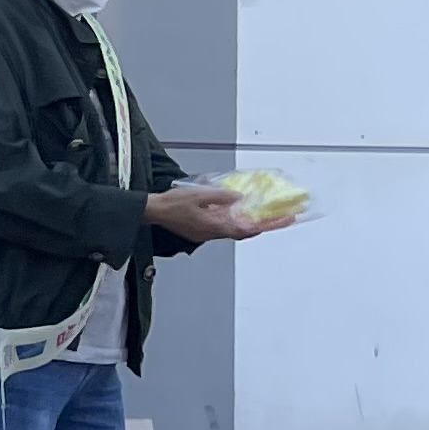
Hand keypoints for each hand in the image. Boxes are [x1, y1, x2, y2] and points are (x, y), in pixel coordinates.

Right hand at [146, 183, 267, 244]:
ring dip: (241, 224)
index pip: (243, 230)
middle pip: (238, 232)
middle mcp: (209, 234)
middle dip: (255, 225)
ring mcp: (203, 234)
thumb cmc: (172, 204)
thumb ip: (221, 197)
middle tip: (268, 219)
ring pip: (228, 230)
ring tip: (251, 215)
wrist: (152, 210)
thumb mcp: (200, 195)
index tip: (275, 222)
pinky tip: (227, 213)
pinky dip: (227, 222)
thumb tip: (239, 198)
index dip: (262, 226)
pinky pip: (217, 228)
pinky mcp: (196, 231)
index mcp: (212, 227)